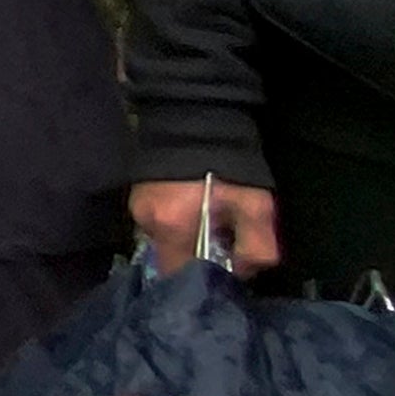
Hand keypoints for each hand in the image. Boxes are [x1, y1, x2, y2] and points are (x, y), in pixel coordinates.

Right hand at [131, 177, 280, 277]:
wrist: (202, 117)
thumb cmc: (230, 165)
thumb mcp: (256, 206)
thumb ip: (256, 247)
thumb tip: (242, 272)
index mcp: (172, 228)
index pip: (179, 275)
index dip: (202, 278)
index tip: (223, 270)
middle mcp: (146, 222)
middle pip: (171, 258)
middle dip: (197, 257)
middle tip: (223, 241)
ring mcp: (138, 207)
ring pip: (165, 240)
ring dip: (187, 238)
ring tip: (212, 221)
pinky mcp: (137, 195)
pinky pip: (159, 222)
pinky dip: (178, 222)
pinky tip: (195, 208)